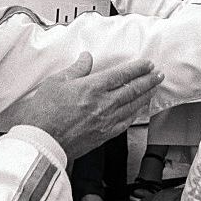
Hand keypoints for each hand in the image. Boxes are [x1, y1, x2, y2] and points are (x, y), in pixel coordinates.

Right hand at [17, 53, 162, 158]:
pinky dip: (136, 114)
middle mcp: (103, 104)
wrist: (42, 141)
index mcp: (92, 88)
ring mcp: (106, 121)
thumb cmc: (43, 113)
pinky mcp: (104, 135)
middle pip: (132, 90)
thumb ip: (76, 69)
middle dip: (148, 81)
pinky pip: (126, 122)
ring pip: (133, 106)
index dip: (137, 68)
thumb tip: (86, 59)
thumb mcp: (56, 82)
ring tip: (154, 89)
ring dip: (146, 96)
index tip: (147, 64)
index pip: (122, 75)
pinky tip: (139, 110)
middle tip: (158, 75)